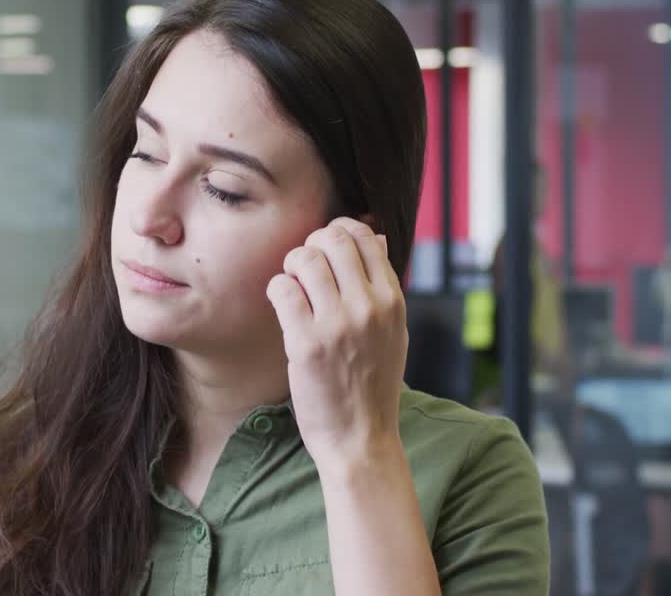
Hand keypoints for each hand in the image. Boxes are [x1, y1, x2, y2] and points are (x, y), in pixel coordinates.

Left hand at [266, 217, 408, 471]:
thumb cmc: (373, 385)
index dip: (338, 232)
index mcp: (393, 301)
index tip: (325, 249)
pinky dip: (276, 290)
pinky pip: (282, 289)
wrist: (361, 439)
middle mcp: (369, 307)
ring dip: (291, 266)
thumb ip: (383, 286)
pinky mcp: (306, 343)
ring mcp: (338, 324)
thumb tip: (374, 236)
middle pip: (332, 239)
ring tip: (292, 287)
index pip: (364, 236)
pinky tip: (282, 305)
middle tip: (304, 267)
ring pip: (304, 259)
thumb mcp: (392, 332)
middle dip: (311, 245)